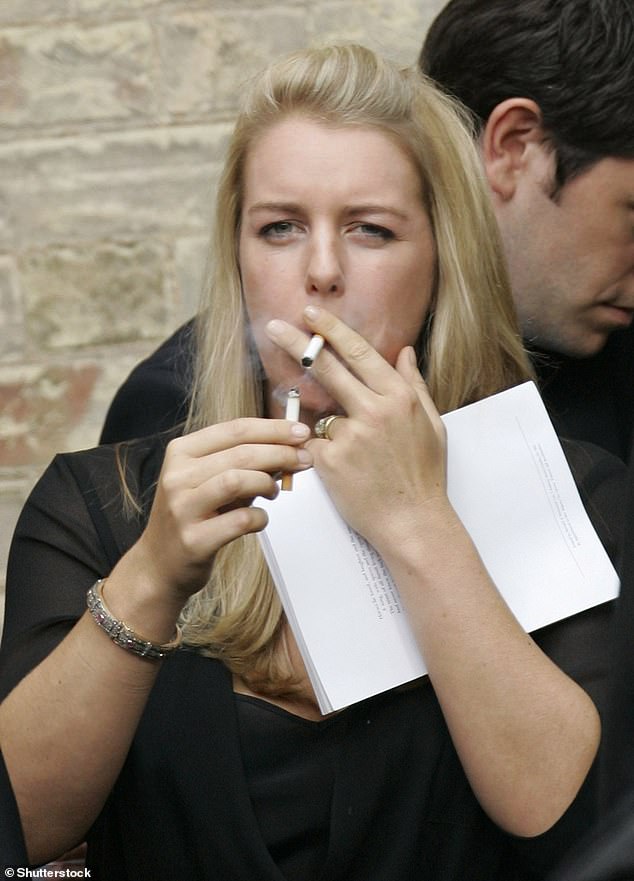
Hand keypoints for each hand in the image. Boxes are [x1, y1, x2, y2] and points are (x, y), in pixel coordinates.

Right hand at [135, 418, 311, 601]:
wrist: (159, 564)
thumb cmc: (194, 516)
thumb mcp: (209, 480)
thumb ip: (242, 462)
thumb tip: (289, 448)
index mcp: (181, 452)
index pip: (234, 429)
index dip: (273, 428)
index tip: (301, 432)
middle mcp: (177, 476)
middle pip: (241, 452)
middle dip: (281, 453)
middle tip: (304, 459)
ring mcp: (183, 508)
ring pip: (237, 480)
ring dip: (267, 483)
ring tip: (275, 491)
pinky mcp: (194, 540)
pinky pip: (240, 520)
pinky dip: (260, 517)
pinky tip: (259, 519)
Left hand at [265, 307, 448, 551]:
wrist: (413, 522)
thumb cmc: (424, 475)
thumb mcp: (432, 424)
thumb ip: (414, 385)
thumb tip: (404, 352)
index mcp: (398, 398)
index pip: (358, 352)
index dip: (331, 331)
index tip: (311, 315)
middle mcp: (374, 411)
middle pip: (327, 367)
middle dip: (297, 344)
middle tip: (274, 327)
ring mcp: (350, 436)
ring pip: (319, 411)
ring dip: (319, 419)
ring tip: (344, 443)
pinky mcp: (330, 461)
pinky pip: (313, 443)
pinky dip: (318, 450)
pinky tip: (341, 469)